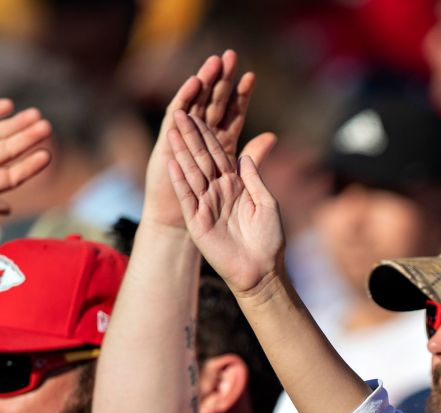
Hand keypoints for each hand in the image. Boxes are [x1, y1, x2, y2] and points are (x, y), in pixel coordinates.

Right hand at [168, 110, 284, 294]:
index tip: (202, 114)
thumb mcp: (267, 203)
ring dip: (182, 152)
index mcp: (236, 186)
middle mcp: (218, 192)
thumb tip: (244, 156)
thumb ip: (254, 179)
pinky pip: (187, 197)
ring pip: (192, 173)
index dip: (211, 135)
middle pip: (202, 159)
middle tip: (181, 114)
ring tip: (171, 131)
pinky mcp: (197, 221)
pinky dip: (180, 180)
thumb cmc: (269, 240)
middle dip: (192, 136)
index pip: (220, 155)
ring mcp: (206, 205)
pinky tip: (172, 162)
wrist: (261, 270)